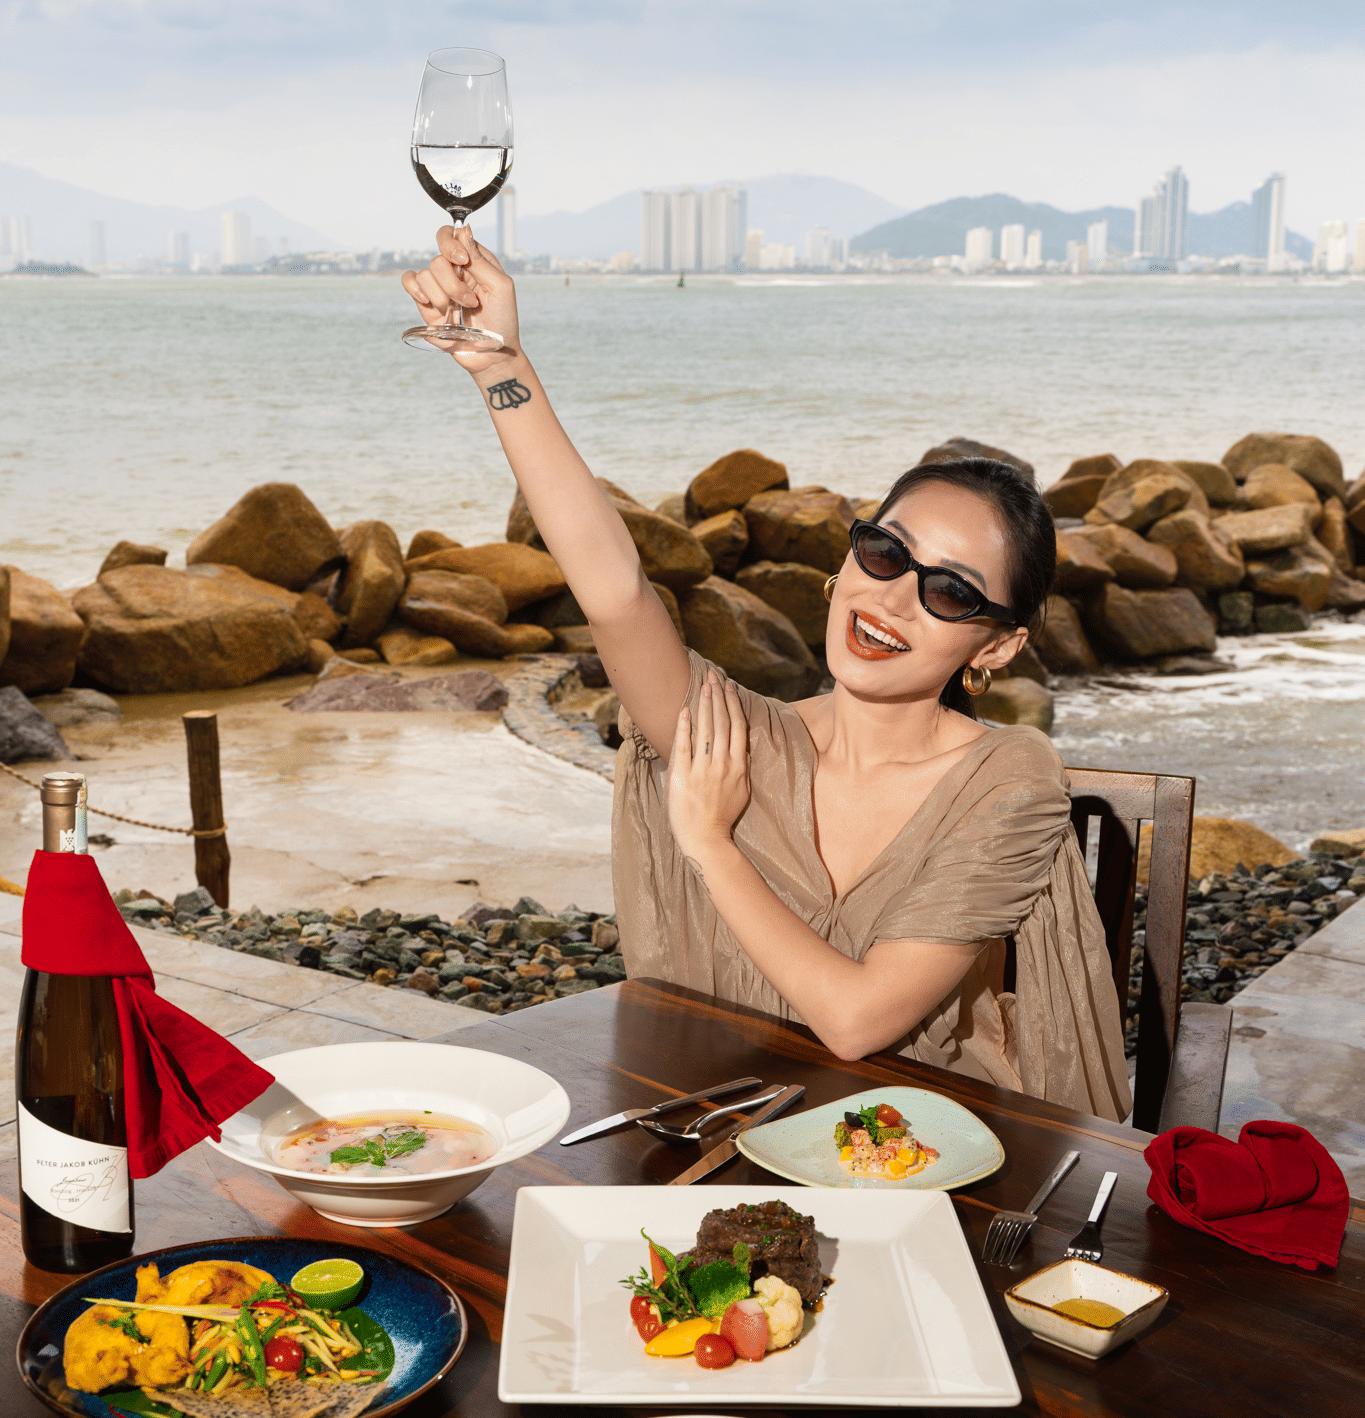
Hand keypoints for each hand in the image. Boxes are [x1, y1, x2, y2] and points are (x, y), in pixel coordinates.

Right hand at [399, 225, 521, 373]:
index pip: (450, 235)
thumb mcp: (501, 287)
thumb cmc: (502, 320)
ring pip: (424, 275)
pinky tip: (429, 303)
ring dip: (442, 297)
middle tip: (470, 302)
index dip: (450, 245)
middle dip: (453, 285)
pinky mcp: (427, 303)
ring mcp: (439, 287)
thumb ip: (480, 259)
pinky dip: (416, 290)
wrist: (491, 355)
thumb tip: (463, 229)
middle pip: (437, 260)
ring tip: (457, 313)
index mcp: (473, 261)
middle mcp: (454, 271)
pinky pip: (409, 282)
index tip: (462, 261)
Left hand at [666, 671, 750, 863]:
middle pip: (721, 723)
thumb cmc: (723, 816)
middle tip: (713, 676)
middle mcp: (722, 764)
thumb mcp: (742, 790)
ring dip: (704, 705)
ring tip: (703, 686)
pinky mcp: (683, 776)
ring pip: (705, 730)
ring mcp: (702, 770)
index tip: (729, 686)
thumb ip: (741, 766)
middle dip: (717, 697)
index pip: (737, 727)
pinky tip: (685, 710)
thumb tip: (740, 746)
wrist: (706, 839)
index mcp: (738, 767)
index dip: (733, 704)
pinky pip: (684, 746)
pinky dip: (684, 727)